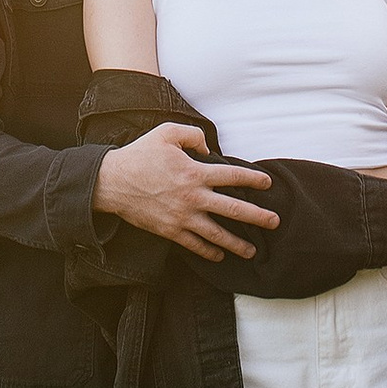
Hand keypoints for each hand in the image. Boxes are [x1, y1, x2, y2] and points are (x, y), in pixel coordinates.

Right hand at [96, 121, 278, 258]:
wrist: (112, 182)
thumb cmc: (140, 155)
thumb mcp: (166, 132)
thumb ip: (193, 135)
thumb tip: (209, 148)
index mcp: (195, 172)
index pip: (233, 175)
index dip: (254, 178)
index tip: (267, 183)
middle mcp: (193, 197)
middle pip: (234, 210)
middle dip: (258, 217)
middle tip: (275, 222)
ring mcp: (183, 217)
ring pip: (217, 234)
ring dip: (238, 244)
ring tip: (253, 251)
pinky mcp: (170, 231)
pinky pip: (195, 245)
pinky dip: (209, 252)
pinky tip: (220, 255)